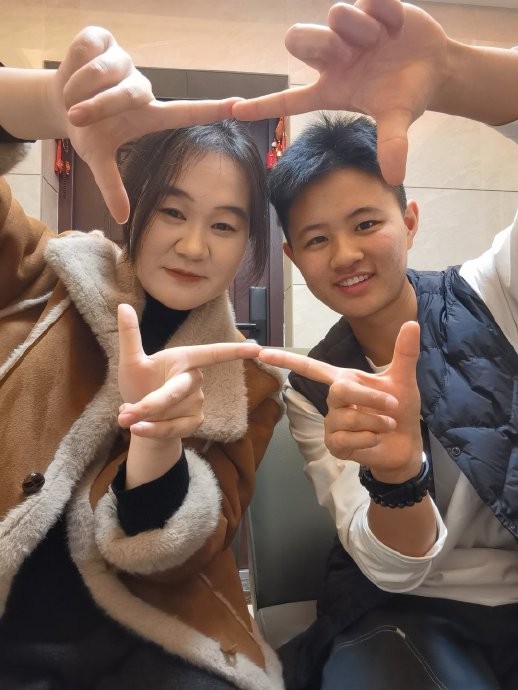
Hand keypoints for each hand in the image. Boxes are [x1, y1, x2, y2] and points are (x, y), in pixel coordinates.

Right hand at [52, 27, 238, 222]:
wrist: (58, 99)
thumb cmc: (88, 129)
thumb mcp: (97, 158)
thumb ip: (111, 186)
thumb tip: (122, 218)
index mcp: (148, 115)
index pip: (185, 112)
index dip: (212, 109)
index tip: (240, 106)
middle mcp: (143, 88)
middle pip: (132, 93)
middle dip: (101, 105)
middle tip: (77, 117)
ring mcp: (126, 62)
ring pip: (106, 71)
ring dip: (81, 89)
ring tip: (73, 100)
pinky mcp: (104, 40)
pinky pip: (89, 52)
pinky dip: (73, 68)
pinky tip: (73, 76)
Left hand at [117, 303, 260, 440]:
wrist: (140, 419)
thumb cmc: (139, 384)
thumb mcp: (130, 361)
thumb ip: (130, 335)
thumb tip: (123, 306)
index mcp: (184, 358)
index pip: (212, 353)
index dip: (235, 351)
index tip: (258, 348)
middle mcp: (195, 378)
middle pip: (176, 391)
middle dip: (150, 404)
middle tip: (125, 413)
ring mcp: (197, 402)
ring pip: (170, 412)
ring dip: (144, 418)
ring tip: (126, 415)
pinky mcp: (194, 422)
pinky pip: (173, 428)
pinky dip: (152, 431)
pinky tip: (137, 429)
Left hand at [233, 0, 447, 183]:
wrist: (435, 66)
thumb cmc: (407, 94)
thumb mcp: (399, 119)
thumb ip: (392, 144)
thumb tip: (395, 178)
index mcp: (331, 89)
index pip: (289, 100)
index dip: (262, 104)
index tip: (235, 111)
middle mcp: (332, 59)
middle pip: (297, 40)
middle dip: (319, 42)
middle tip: (349, 53)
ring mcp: (346, 31)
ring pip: (335, 15)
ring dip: (361, 29)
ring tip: (383, 40)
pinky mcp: (364, 6)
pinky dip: (384, 12)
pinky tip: (395, 26)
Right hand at [259, 321, 422, 481]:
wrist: (405, 445)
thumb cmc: (399, 410)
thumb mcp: (404, 380)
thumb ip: (405, 352)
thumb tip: (411, 322)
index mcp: (343, 379)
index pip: (310, 367)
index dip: (286, 359)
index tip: (261, 351)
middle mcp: (333, 400)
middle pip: (338, 390)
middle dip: (370, 397)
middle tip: (393, 405)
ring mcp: (331, 423)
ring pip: (347, 417)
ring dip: (376, 421)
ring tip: (388, 425)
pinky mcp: (335, 445)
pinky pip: (346, 439)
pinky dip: (369, 439)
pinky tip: (376, 440)